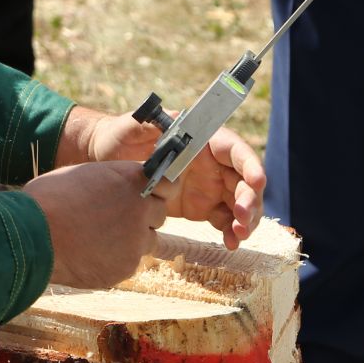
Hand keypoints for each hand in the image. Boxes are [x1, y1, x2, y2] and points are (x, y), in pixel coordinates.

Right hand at [22, 160, 172, 289]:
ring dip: (129, 241)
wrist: (32, 236)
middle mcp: (142, 208)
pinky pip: (128, 263)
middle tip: (113, 220)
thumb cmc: (48, 200)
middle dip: (141, 218)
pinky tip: (90, 255)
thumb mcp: (83, 175)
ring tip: (97, 239)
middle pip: (159, 215)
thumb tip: (120, 189)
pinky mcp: (127, 267)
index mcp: (132, 179)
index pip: (169, 183)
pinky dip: (114, 260)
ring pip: (146, 242)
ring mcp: (136, 240)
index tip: (149, 195)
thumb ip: (111, 182)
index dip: (158, 191)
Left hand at [55, 106, 267, 250]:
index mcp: (204, 140)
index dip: (250, 165)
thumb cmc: (121, 136)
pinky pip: (224, 220)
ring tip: (239, 235)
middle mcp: (214, 163)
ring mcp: (211, 187)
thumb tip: (174, 118)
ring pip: (239, 203)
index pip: (235, 150)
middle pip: (244, 181)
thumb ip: (154, 123)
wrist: (106, 161)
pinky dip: (231, 232)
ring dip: (246, 219)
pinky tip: (231, 244)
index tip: (257, 181)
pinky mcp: (202, 208)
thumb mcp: (134, 126)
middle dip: (250, 199)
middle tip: (243, 217)